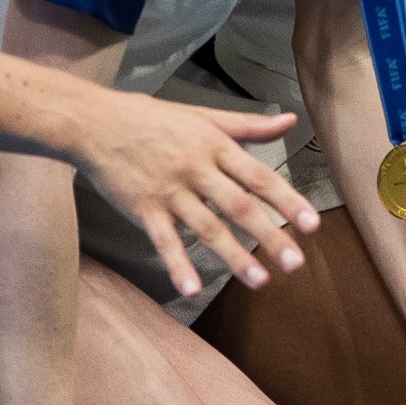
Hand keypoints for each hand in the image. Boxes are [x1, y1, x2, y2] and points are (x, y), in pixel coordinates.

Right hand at [68, 92, 316, 298]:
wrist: (93, 122)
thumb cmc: (152, 119)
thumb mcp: (204, 116)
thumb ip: (248, 125)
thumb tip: (290, 121)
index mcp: (216, 147)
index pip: (259, 178)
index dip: (287, 201)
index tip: (312, 224)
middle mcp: (197, 170)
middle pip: (239, 207)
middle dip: (270, 236)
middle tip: (296, 264)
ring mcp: (169, 191)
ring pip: (207, 227)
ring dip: (234, 256)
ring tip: (260, 280)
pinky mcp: (141, 208)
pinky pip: (163, 240)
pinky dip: (178, 264)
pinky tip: (192, 288)